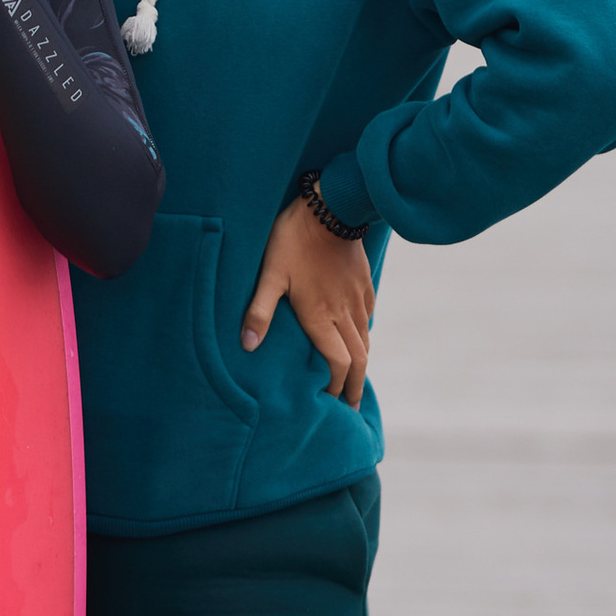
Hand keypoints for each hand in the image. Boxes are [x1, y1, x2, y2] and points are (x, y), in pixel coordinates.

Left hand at [241, 197, 375, 404]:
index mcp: (321, 316)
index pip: (338, 364)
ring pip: (365, 341)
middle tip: (350, 408)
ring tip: (354, 382)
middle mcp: (344, 313)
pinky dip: (364, 338)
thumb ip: (259, 310)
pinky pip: (368, 319)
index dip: (337, 386)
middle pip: (358, 360)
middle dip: (354, 386)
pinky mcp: (364, 285)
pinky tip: (357, 341)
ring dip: (361, 365)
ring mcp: (357, 299)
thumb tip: (247, 346)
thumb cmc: (293, 241)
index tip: (330, 403)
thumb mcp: (269, 274)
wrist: (330, 207)